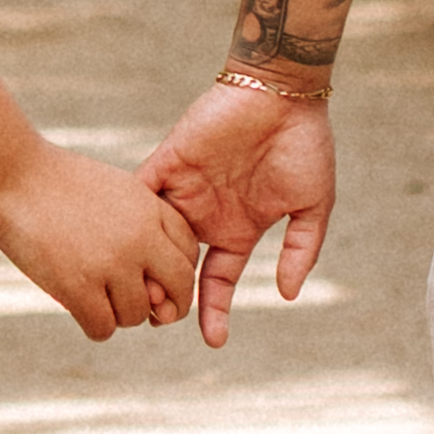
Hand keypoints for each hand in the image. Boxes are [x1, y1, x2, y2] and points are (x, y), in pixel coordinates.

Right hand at [0, 140, 208, 339]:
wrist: (12, 175)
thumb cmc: (56, 182)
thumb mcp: (113, 190)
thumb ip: (140, 223)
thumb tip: (153, 277)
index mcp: (150, 209)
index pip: (189, 253)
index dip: (175, 273)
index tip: (155, 278)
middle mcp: (140, 238)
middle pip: (178, 290)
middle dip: (164, 305)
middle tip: (140, 306)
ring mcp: (111, 264)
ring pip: (137, 315)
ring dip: (118, 315)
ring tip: (95, 298)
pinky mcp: (79, 287)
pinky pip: (103, 328)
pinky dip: (93, 326)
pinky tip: (78, 307)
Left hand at [144, 66, 336, 342]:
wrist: (284, 93)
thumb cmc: (304, 145)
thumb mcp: (313, 205)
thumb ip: (301, 250)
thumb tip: (287, 295)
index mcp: (238, 228)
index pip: (217, 279)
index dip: (214, 310)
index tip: (215, 341)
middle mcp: (206, 214)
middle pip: (176, 266)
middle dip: (167, 297)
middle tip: (160, 322)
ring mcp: (184, 189)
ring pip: (151, 237)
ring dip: (142, 264)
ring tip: (139, 295)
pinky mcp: (168, 162)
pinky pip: (140, 193)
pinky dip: (128, 217)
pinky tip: (121, 246)